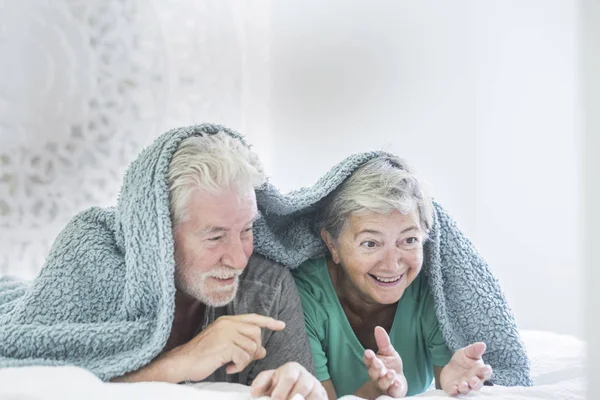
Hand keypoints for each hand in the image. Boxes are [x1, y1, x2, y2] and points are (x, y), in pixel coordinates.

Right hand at [166, 313, 284, 381]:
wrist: (182, 362)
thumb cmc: (202, 355)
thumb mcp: (224, 346)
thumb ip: (243, 344)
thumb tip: (263, 350)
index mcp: (227, 321)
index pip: (253, 318)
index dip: (269, 322)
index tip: (281, 325)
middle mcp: (228, 324)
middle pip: (256, 334)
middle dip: (254, 349)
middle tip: (242, 360)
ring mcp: (227, 334)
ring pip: (252, 347)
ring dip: (245, 361)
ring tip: (231, 364)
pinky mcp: (225, 346)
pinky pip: (244, 358)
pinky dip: (238, 367)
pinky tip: (227, 368)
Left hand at [250, 362, 326, 399]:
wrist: (293, 388)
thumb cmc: (279, 385)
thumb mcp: (268, 381)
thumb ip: (261, 383)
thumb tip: (255, 392)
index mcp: (292, 369)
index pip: (289, 377)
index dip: (281, 391)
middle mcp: (306, 376)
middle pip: (302, 388)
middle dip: (291, 399)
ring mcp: (316, 387)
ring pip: (313, 395)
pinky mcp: (323, 396)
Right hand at [362, 326, 406, 397]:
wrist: (398, 383)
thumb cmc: (390, 366)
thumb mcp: (388, 352)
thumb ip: (383, 342)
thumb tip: (378, 327)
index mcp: (374, 364)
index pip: (369, 360)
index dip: (368, 357)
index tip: (368, 352)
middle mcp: (377, 376)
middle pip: (373, 372)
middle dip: (375, 368)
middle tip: (377, 363)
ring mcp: (384, 386)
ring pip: (382, 383)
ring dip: (386, 378)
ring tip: (390, 373)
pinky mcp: (393, 393)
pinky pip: (393, 392)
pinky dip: (395, 387)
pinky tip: (397, 383)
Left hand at [440, 342, 492, 395]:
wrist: (451, 367)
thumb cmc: (463, 360)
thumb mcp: (468, 352)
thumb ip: (474, 350)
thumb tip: (482, 344)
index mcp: (479, 371)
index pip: (485, 372)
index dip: (486, 371)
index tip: (486, 369)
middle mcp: (473, 380)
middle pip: (477, 384)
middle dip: (476, 383)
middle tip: (473, 380)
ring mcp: (464, 385)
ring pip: (467, 389)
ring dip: (465, 388)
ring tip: (463, 385)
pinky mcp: (454, 388)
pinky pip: (455, 392)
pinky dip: (454, 391)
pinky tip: (453, 389)